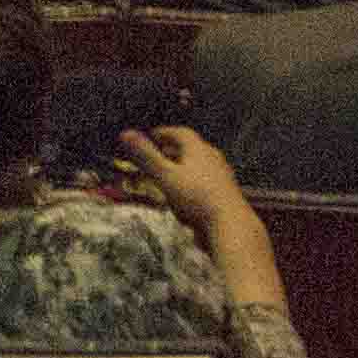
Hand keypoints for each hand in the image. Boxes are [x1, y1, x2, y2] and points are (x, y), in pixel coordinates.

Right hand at [114, 125, 249, 220]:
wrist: (231, 225)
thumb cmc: (197, 198)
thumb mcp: (166, 176)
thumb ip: (146, 156)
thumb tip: (125, 133)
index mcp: (199, 149)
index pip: (180, 132)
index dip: (163, 133)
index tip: (150, 136)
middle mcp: (213, 157)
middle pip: (191, 148)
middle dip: (172, 150)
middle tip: (156, 155)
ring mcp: (222, 175)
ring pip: (199, 165)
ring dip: (182, 166)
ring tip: (168, 174)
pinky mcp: (225, 193)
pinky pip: (205, 181)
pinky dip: (191, 181)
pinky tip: (185, 194)